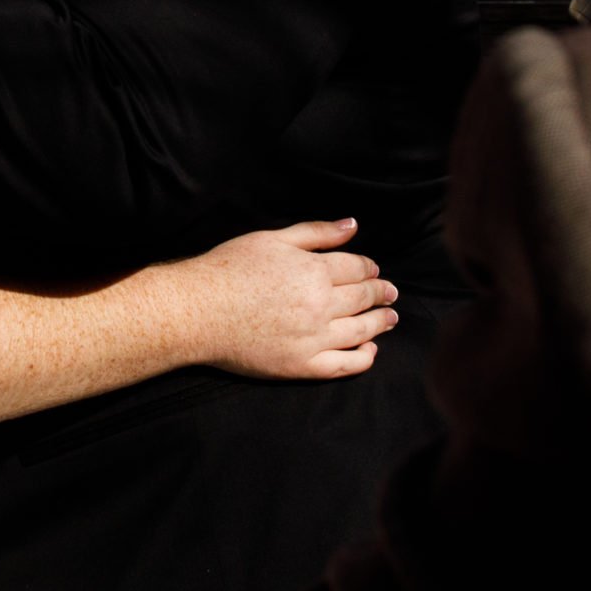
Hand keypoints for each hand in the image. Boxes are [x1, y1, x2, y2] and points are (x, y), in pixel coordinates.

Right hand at [176, 219, 398, 381]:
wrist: (199, 311)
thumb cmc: (230, 268)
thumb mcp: (272, 239)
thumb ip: (316, 233)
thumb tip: (352, 225)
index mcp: (315, 271)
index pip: (357, 269)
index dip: (370, 269)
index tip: (374, 270)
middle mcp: (321, 306)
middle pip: (363, 298)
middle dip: (381, 293)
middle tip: (390, 293)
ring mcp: (314, 339)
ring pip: (361, 331)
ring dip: (380, 323)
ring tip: (390, 318)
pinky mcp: (302, 366)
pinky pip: (344, 365)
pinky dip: (363, 358)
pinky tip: (370, 351)